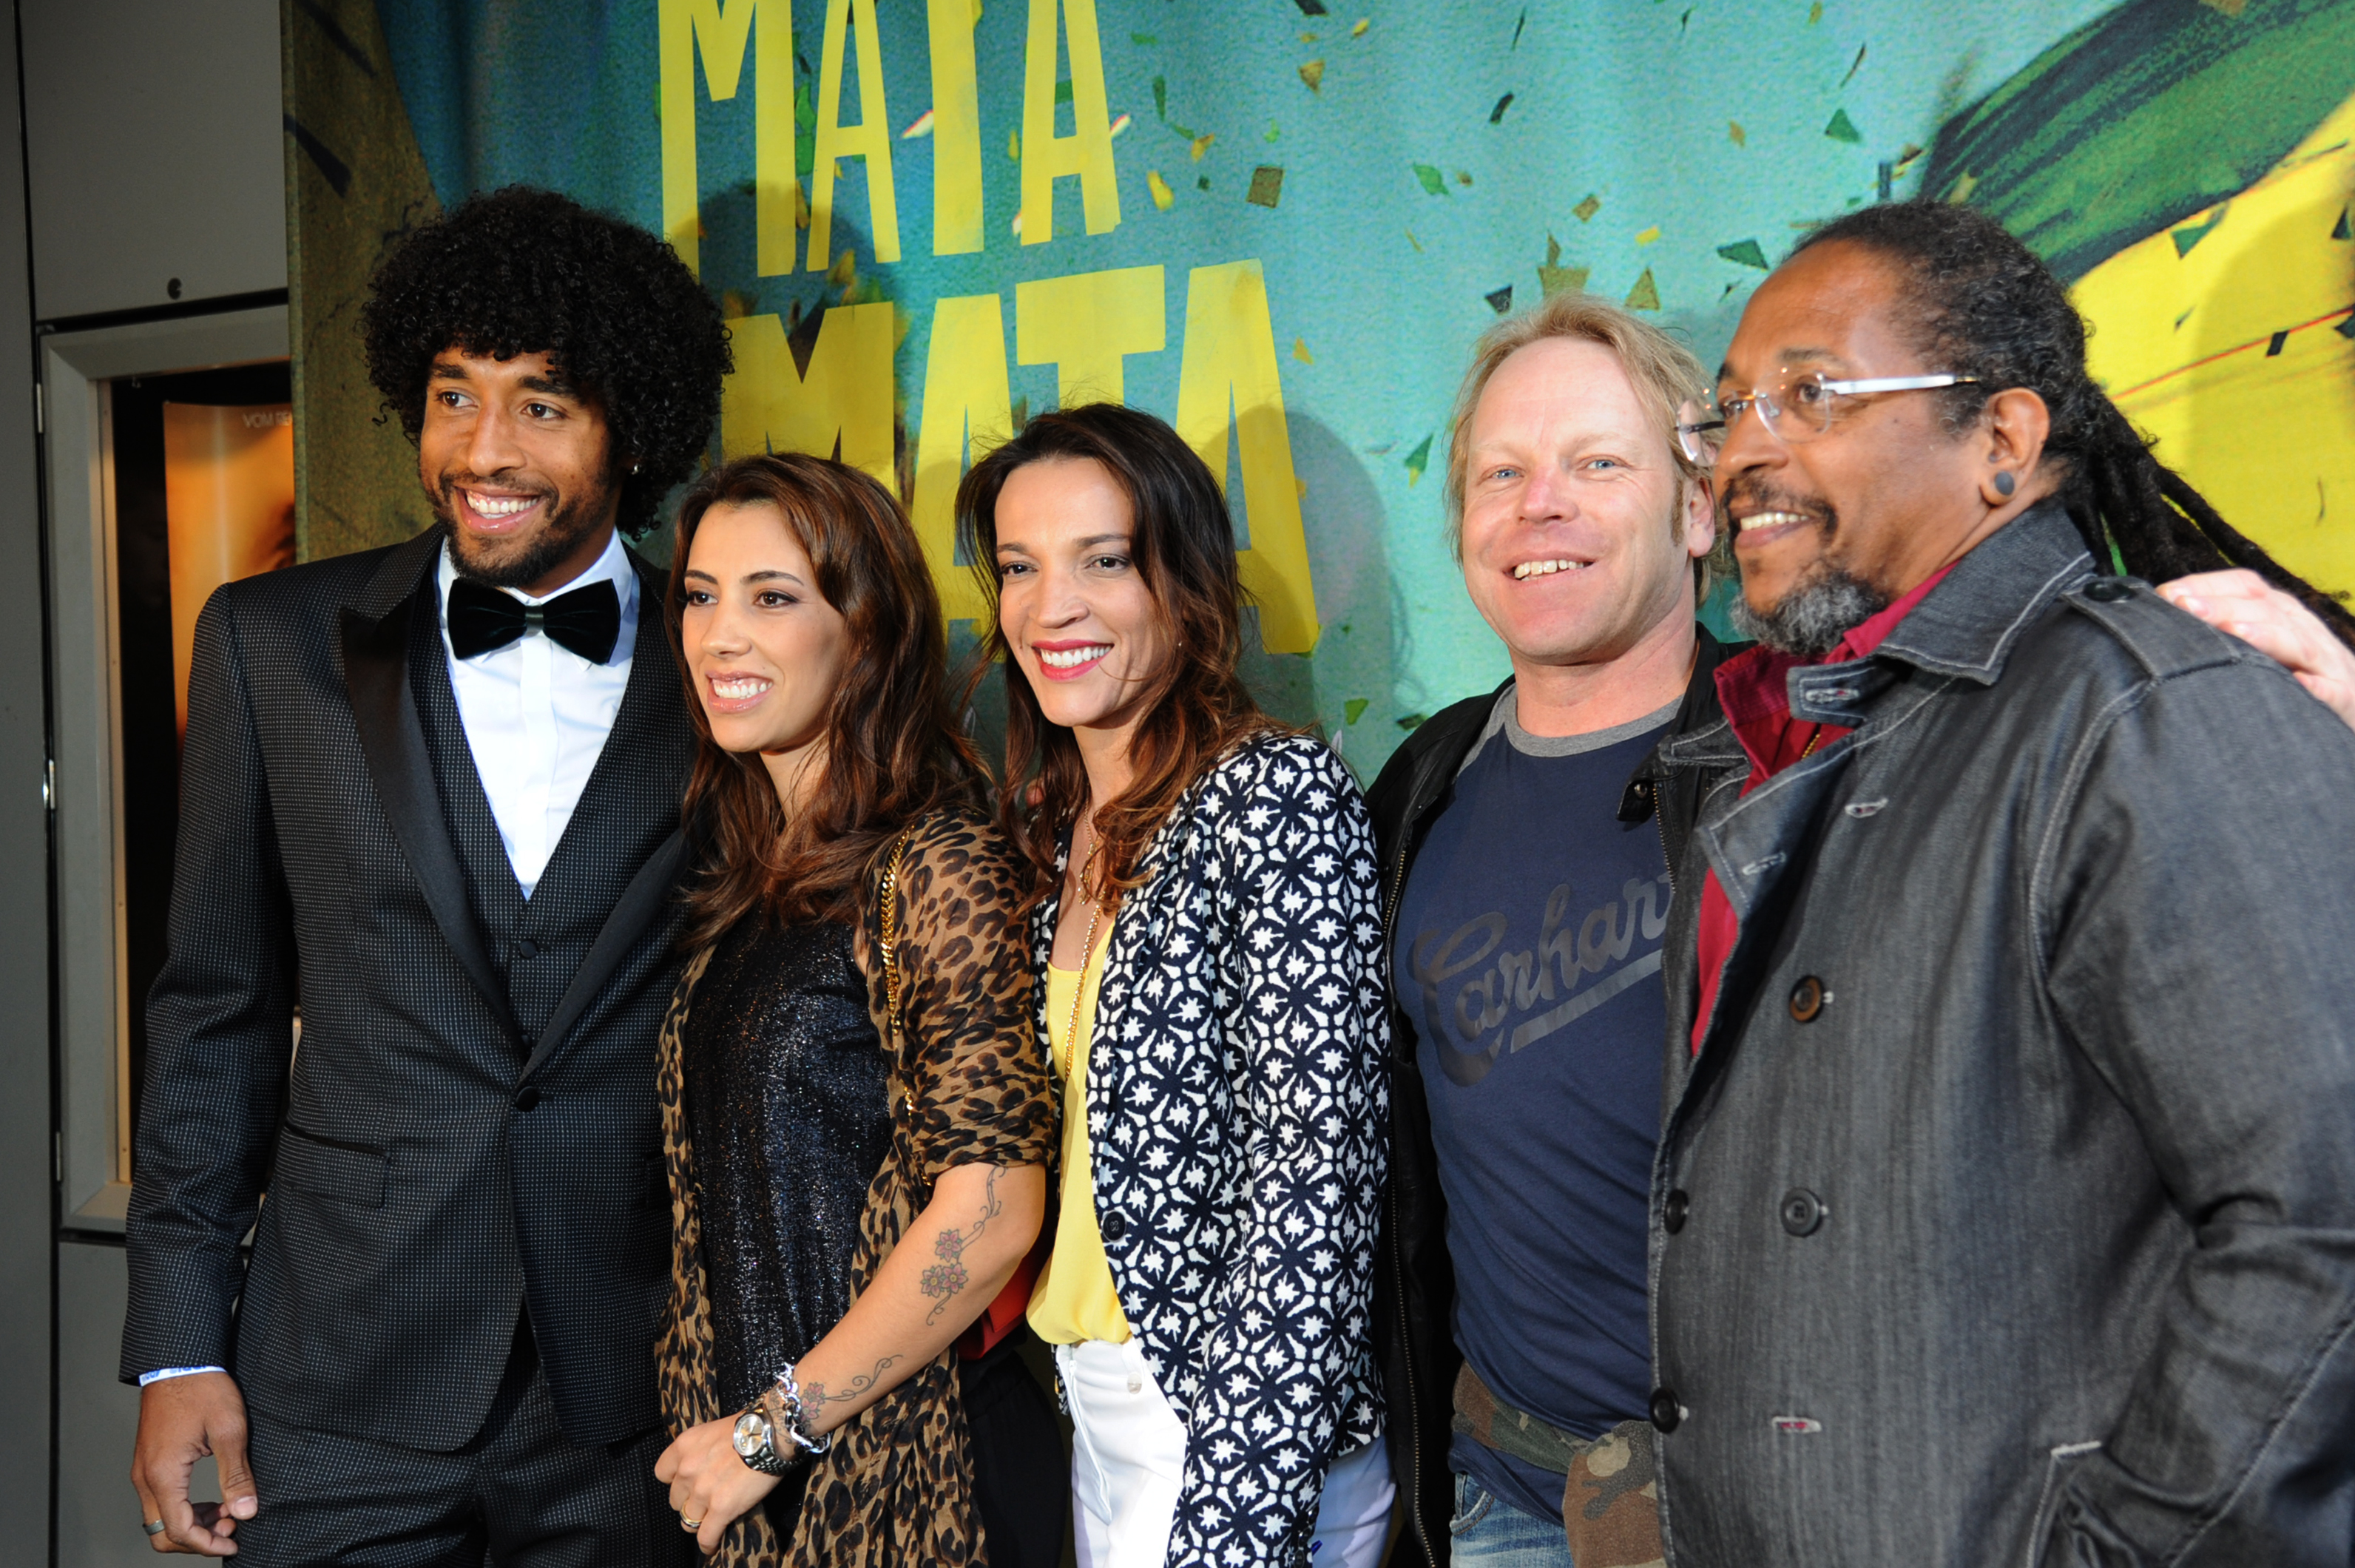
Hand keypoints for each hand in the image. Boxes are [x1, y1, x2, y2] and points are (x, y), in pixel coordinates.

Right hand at [131, 1372, 256, 1554]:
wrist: (179, 1360)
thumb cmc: (203, 1388)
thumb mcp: (230, 1431)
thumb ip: (236, 1475)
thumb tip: (246, 1511)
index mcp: (163, 1474)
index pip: (179, 1529)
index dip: (207, 1545)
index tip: (234, 1543)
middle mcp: (145, 1478)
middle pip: (161, 1533)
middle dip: (197, 1540)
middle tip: (232, 1528)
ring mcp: (144, 1471)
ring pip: (159, 1519)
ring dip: (192, 1525)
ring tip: (229, 1511)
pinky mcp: (149, 1463)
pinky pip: (161, 1501)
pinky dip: (185, 1509)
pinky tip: (213, 1500)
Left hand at [653, 1415, 779, 1554]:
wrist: (770, 1434)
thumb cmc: (749, 1427)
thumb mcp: (714, 1431)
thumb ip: (701, 1450)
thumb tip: (705, 1464)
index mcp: (683, 1448)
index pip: (662, 1474)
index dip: (676, 1481)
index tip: (686, 1483)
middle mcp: (687, 1470)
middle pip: (676, 1500)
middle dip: (689, 1502)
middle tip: (705, 1500)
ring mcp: (702, 1491)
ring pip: (688, 1520)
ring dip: (699, 1522)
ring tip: (711, 1522)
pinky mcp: (721, 1508)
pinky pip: (706, 1535)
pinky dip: (708, 1543)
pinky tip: (712, 1545)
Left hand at [2159, 569, 2354, 730]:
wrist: (2351, 705)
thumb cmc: (2288, 676)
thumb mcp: (2256, 647)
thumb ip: (2218, 633)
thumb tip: (2158, 624)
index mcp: (2279, 612)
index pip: (2244, 586)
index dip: (2207, 585)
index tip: (2167, 594)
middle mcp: (2303, 629)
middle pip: (2264, 609)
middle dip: (2223, 606)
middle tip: (2185, 606)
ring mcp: (2328, 662)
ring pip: (2299, 643)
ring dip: (2266, 635)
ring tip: (2235, 631)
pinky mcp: (2346, 696)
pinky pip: (2334, 691)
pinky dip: (2318, 688)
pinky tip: (2301, 685)